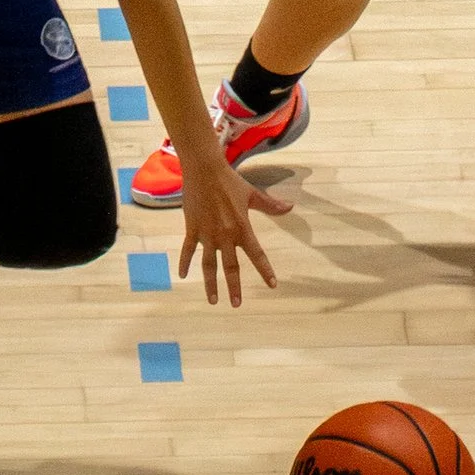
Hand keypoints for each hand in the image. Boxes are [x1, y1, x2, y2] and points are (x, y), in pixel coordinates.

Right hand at [177, 148, 286, 307]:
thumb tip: (290, 207)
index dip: (265, 270)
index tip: (272, 285)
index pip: (257, 253)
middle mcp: (225, 235)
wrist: (204, 170)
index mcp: (242, 227)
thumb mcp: (252, 193)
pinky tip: (183, 276)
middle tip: (237, 304)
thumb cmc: (230, 181)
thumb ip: (270, 205)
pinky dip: (185, 263)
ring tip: (213, 300)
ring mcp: (207, 234)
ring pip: (209, 265)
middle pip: (231, 266)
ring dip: (211, 284)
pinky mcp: (192, 229)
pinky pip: (188, 250)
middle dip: (234, 287)